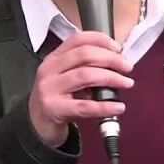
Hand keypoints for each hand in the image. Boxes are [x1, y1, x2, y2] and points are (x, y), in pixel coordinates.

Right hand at [28, 31, 132, 146]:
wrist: (36, 124)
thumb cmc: (56, 98)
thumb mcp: (63, 76)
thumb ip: (83, 66)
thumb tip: (115, 62)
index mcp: (54, 58)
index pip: (78, 40)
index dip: (101, 40)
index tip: (118, 48)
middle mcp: (50, 70)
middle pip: (84, 55)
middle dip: (110, 59)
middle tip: (127, 67)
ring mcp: (50, 89)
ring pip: (85, 76)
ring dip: (111, 78)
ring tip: (126, 83)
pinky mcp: (55, 109)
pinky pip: (85, 106)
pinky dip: (105, 106)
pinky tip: (118, 107)